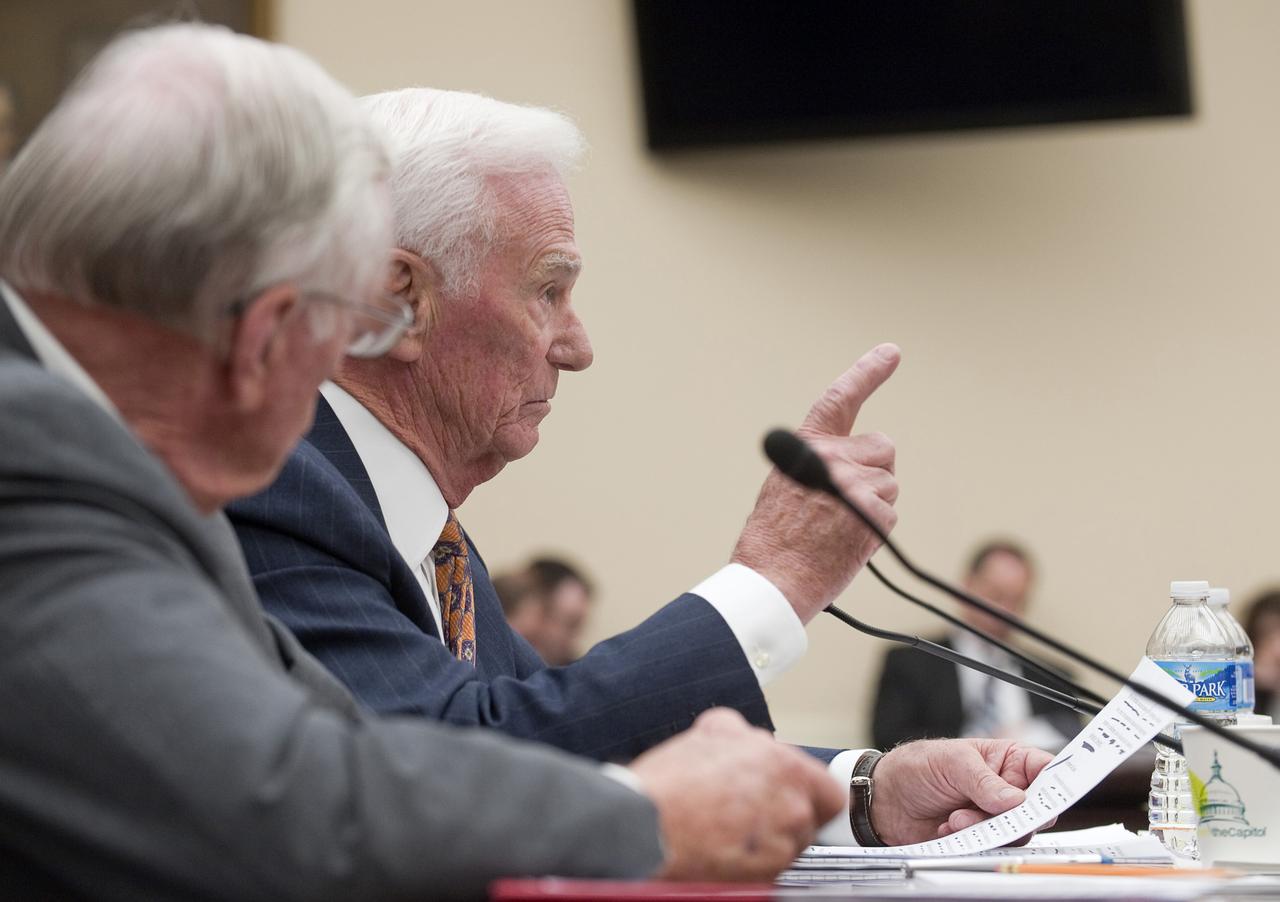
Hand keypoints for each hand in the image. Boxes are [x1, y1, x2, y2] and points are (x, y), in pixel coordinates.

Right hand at [628, 709, 843, 881]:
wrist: (643, 827)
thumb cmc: (670, 783)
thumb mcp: (708, 734)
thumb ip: (742, 734)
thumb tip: (752, 739)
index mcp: (783, 765)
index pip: (827, 790)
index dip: (810, 795)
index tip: (792, 798)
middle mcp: (791, 805)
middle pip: (810, 820)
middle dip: (789, 818)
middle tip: (756, 816)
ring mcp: (780, 845)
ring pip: (790, 847)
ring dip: (769, 840)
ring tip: (731, 832)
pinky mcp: (764, 876)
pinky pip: (769, 870)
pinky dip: (753, 864)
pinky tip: (724, 850)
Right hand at [732, 343, 900, 622]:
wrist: (771, 580)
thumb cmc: (773, 541)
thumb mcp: (785, 486)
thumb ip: (819, 465)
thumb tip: (857, 467)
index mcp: (805, 446)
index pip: (840, 399)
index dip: (867, 372)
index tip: (892, 352)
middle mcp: (832, 456)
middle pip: (882, 449)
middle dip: (873, 472)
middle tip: (845, 504)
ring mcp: (855, 482)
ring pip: (888, 483)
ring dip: (872, 505)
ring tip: (837, 528)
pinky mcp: (874, 509)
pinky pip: (889, 513)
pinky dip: (874, 530)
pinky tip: (845, 542)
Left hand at [869, 738, 1055, 845]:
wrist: (886, 798)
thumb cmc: (918, 767)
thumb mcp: (952, 763)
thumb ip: (984, 781)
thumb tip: (1016, 800)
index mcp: (1007, 761)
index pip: (1046, 770)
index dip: (1059, 782)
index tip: (1056, 794)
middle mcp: (1006, 791)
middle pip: (1038, 810)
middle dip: (1018, 815)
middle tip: (997, 812)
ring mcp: (993, 817)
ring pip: (1015, 833)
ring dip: (986, 827)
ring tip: (956, 817)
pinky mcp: (979, 839)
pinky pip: (991, 848)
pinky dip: (970, 840)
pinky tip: (946, 827)